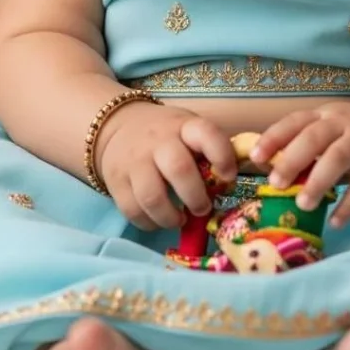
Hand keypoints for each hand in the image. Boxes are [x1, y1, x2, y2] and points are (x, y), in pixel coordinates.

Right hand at [95, 103, 237, 231]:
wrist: (119, 125)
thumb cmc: (167, 134)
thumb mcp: (189, 130)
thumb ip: (210, 152)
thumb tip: (232, 183)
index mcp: (184, 126)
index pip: (206, 134)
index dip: (222, 156)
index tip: (228, 177)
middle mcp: (158, 141)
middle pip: (178, 169)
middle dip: (196, 197)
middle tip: (203, 208)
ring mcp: (135, 161)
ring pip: (152, 196)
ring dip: (171, 217)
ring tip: (180, 220)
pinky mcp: (117, 181)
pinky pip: (133, 210)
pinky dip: (149, 223)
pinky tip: (160, 220)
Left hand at [250, 101, 349, 227]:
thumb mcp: (329, 135)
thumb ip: (304, 149)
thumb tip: (267, 171)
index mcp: (324, 115)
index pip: (295, 121)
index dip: (274, 137)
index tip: (256, 157)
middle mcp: (344, 123)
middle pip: (316, 137)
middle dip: (294, 159)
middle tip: (276, 184)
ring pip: (340, 157)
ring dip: (319, 181)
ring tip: (303, 204)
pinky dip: (349, 205)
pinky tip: (335, 222)